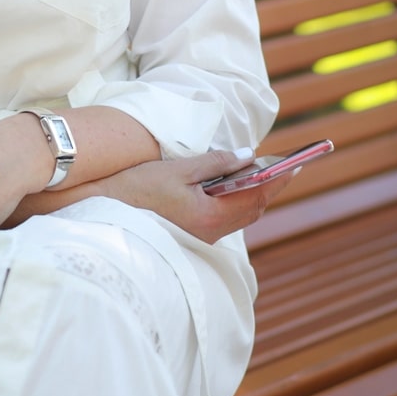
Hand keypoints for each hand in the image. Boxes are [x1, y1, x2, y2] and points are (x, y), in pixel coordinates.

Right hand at [113, 148, 297, 242]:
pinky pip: (224, 220)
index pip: (255, 196)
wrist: (101, 215)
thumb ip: (215, 163)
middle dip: (268, 187)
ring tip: (260, 173)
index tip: (295, 164)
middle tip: (282, 166)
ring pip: (239, 216)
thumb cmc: (135, 189)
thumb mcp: (176, 169)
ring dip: (252, 195)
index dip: (277, 179)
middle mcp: (210, 233)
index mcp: (209, 215)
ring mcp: (201, 238)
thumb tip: (247, 157)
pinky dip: (235, 202)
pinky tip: (231, 188)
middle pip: (251, 210)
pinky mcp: (191, 237)